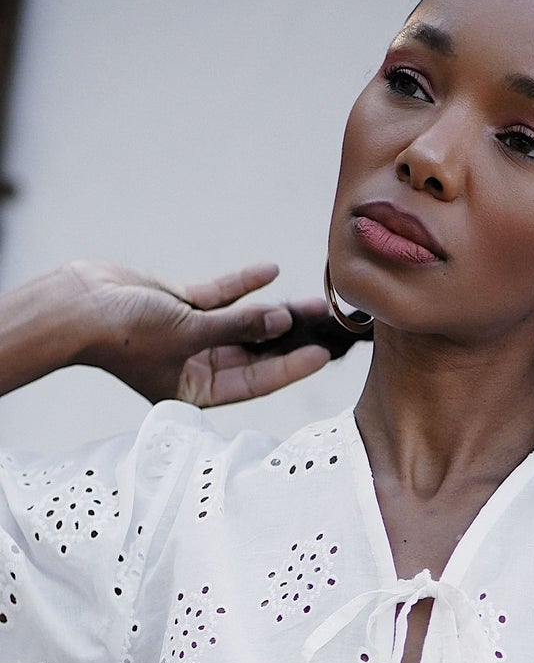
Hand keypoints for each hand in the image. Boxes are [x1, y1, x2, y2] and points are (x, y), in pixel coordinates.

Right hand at [66, 260, 332, 405]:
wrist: (77, 305)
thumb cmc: (125, 335)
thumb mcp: (190, 333)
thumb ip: (239, 325)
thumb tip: (282, 321)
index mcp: (197, 390)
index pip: (256, 382)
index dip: (291, 368)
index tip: (322, 355)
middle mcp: (198, 366)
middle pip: (256, 353)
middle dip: (291, 339)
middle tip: (328, 327)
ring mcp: (191, 336)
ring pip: (244, 324)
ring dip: (275, 311)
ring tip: (313, 302)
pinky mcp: (182, 306)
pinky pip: (222, 297)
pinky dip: (243, 285)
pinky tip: (271, 272)